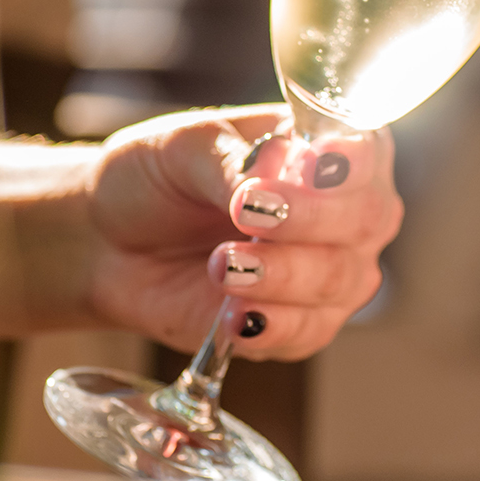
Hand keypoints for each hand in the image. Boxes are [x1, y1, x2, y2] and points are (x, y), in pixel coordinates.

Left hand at [84, 106, 401, 360]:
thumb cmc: (159, 178)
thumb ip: (234, 163)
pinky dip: (273, 324)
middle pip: (366, 219)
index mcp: (328, 149)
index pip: (368, 150)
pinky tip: (233, 315)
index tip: (313, 165)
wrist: (111, 242)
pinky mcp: (301, 325)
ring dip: (282, 273)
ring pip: (340, 279)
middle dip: (308, 218)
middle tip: (247, 213)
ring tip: (221, 265)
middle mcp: (346, 211)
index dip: (350, 162)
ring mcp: (330, 271)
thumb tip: (265, 183)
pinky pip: (309, 332)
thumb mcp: (187, 148)